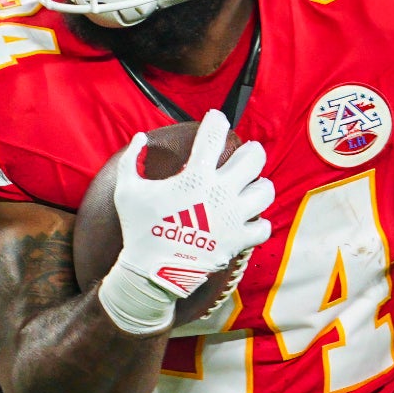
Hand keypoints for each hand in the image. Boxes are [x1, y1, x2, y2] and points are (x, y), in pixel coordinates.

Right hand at [98, 110, 272, 334]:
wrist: (152, 273)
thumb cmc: (139, 229)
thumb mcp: (127, 190)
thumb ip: (131, 160)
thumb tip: (140, 137)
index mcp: (196, 176)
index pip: (214, 134)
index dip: (217, 120)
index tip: (216, 119)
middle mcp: (220, 193)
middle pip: (254, 157)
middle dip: (250, 152)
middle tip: (244, 155)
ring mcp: (233, 217)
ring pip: (266, 190)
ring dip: (258, 186)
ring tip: (248, 188)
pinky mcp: (238, 241)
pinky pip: (263, 227)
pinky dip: (258, 223)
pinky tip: (247, 220)